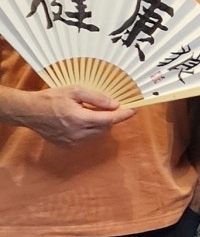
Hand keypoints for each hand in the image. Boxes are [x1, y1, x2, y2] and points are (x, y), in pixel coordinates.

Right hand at [19, 86, 134, 144]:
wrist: (29, 111)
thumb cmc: (51, 98)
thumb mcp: (74, 91)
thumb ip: (96, 98)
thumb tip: (115, 105)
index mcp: (79, 119)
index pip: (109, 119)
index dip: (123, 115)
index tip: (133, 110)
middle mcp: (77, 134)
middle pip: (104, 127)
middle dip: (109, 118)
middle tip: (105, 106)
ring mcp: (71, 142)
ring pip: (96, 134)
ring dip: (98, 124)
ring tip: (86, 112)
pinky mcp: (67, 145)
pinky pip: (85, 138)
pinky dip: (88, 130)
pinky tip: (78, 120)